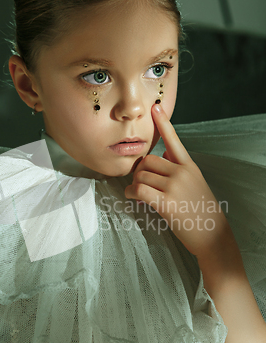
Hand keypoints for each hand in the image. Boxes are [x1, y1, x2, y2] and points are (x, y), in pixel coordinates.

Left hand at [125, 104, 228, 256]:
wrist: (213, 234)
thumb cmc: (201, 211)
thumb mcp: (195, 183)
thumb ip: (178, 169)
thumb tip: (161, 157)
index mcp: (189, 166)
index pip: (174, 141)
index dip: (164, 123)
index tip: (156, 108)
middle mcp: (182, 172)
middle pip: (147, 161)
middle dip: (139, 172)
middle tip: (140, 185)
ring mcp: (175, 186)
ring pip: (141, 176)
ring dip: (134, 185)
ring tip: (139, 195)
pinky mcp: (167, 202)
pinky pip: (139, 190)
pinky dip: (131, 193)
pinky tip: (133, 198)